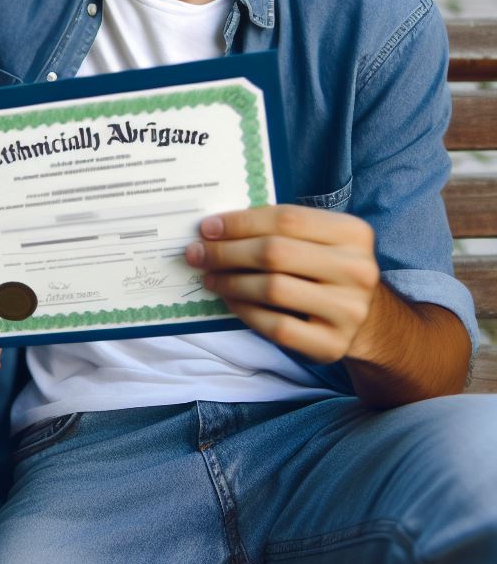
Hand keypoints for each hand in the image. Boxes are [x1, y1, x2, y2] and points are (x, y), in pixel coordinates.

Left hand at [185, 205, 379, 364]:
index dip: (241, 222)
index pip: (286, 219)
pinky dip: (245, 311)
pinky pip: (276, 326)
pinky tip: (229, 300)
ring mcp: (349, 310)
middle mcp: (358, 270)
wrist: (365, 318)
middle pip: (275, 253)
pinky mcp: (333, 344)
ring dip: (230, 282)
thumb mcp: (316, 239)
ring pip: (272, 289)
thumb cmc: (323, 267)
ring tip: (209, 277)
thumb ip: (277, 229)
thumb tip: (215, 229)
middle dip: (227, 252)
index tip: (207, 228)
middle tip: (197, 253)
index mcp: (353, 232)